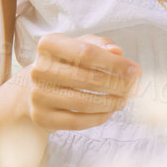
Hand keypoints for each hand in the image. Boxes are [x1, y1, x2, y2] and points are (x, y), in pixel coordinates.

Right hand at [25, 33, 140, 130]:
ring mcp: (38, 95)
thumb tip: (117, 52)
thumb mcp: (79, 46)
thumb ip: (99, 45)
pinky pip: (77, 121)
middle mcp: (39, 69)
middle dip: (117, 85)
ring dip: (110, 103)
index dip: (115, 64)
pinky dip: (99, 118)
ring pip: (83, 102)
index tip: (136, 71)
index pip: (86, 54)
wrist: (30, 88)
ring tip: (123, 100)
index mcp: (49, 45)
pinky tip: (110, 111)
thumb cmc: (64, 63)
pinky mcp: (42, 117)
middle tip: (133, 88)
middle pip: (87, 79)